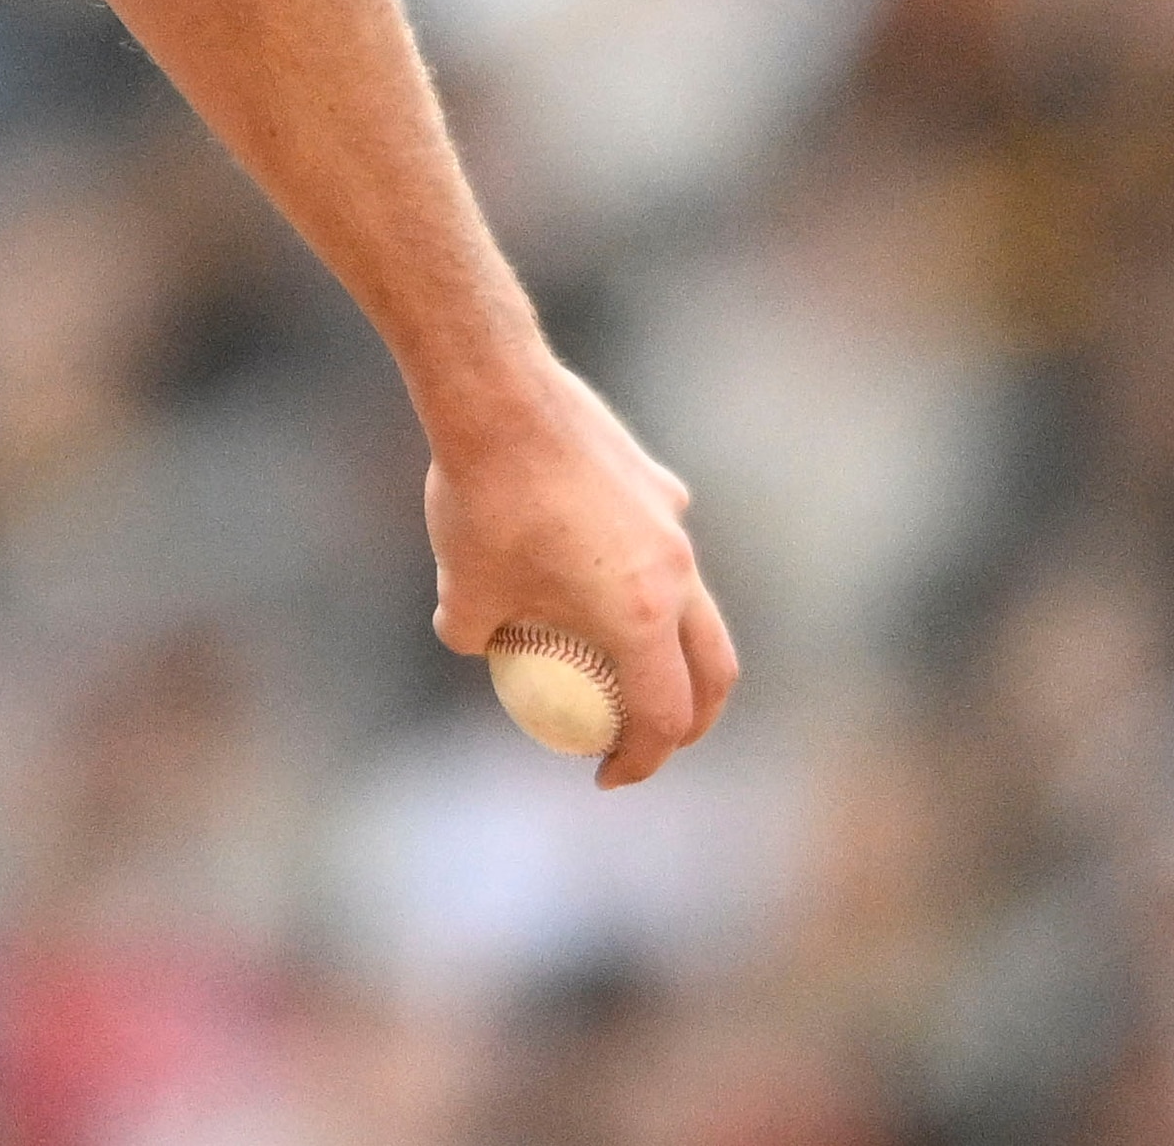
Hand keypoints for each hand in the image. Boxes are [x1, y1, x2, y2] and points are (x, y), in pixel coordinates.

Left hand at [421, 352, 735, 788]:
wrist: (498, 399)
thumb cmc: (480, 503)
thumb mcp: (460, 595)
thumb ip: (472, 638)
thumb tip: (480, 644)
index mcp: (641, 619)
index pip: (663, 716)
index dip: (640, 759)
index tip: (606, 774)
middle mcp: (676, 575)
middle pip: (713, 670)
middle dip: (689, 718)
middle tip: (648, 738)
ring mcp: (673, 525)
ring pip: (694, 605)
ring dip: (671, 645)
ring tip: (620, 659)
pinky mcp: (657, 483)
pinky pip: (661, 543)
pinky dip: (641, 573)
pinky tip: (590, 563)